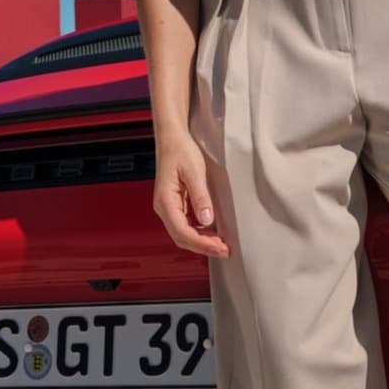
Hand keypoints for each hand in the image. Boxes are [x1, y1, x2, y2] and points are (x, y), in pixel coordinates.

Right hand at [152, 133, 230, 258]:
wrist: (172, 138)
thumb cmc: (180, 150)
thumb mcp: (194, 171)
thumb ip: (200, 196)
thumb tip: (207, 220)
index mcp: (165, 200)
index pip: (182, 231)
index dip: (201, 243)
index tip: (219, 247)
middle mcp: (164, 207)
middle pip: (181, 237)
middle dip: (202, 247)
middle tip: (224, 251)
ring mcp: (169, 207)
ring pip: (183, 233)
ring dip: (201, 242)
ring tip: (221, 245)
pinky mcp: (176, 204)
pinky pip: (185, 225)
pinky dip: (199, 233)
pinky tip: (212, 233)